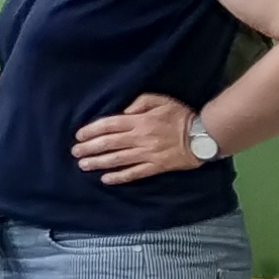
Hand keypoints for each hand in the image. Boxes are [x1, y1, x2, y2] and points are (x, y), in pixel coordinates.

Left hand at [74, 93, 200, 182]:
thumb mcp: (160, 100)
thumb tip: (123, 111)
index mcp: (140, 121)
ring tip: (83, 165)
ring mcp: (147, 154)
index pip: (109, 125)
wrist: (203, 135)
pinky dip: (119, 176)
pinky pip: (134, 173)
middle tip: (75, 152)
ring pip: (117, 160)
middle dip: (89, 148)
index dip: (92, 131)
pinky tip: (105, 178)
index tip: (79, 136)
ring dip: (98, 163)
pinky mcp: (155, 166)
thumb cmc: (180, 115)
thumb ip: (139, 102)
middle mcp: (140, 138)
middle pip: (109, 143)